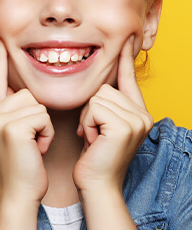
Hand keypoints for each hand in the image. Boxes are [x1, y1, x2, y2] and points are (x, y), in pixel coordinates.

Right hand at [0, 37, 53, 205]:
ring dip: (42, 125)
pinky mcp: (13, 128)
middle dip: (35, 115)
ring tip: (32, 145)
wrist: (18, 196)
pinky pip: (43, 116)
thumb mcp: (8, 136)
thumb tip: (19, 90)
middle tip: (29, 141)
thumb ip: (9, 112)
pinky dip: (46, 133)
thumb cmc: (20, 166)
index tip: (1, 42)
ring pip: (36, 103)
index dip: (0, 62)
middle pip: (25, 92)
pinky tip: (37, 149)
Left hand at [73, 35, 152, 193]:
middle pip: (105, 88)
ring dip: (88, 118)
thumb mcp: (104, 127)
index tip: (125, 43)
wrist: (97, 185)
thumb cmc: (96, 157)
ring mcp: (136, 120)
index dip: (126, 62)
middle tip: (94, 133)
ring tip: (94, 138)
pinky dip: (87, 123)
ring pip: (97, 97)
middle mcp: (143, 115)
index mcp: (139, 113)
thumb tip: (99, 87)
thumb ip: (107, 107)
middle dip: (91, 110)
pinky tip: (93, 141)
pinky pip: (94, 108)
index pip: (130, 81)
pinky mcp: (124, 126)